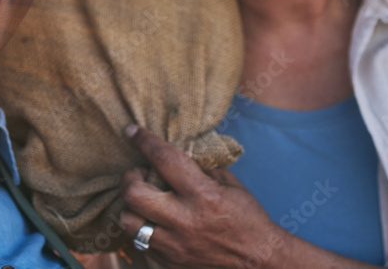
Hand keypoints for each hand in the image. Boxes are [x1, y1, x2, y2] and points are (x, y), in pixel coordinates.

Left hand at [119, 125, 290, 268]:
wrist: (258, 259)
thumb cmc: (247, 217)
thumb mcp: (229, 183)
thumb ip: (200, 168)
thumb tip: (175, 155)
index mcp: (201, 195)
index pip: (164, 160)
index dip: (144, 141)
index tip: (130, 131)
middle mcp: (184, 220)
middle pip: (134, 195)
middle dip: (129, 178)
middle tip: (138, 174)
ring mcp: (174, 245)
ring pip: (129, 222)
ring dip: (131, 206)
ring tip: (143, 199)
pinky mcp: (170, 262)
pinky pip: (140, 243)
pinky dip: (143, 228)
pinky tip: (154, 221)